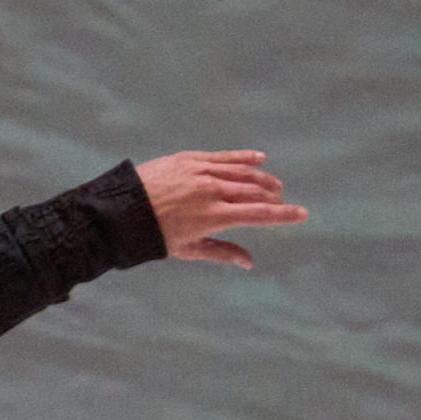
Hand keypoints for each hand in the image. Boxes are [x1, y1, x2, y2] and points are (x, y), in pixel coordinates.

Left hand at [137, 146, 305, 269]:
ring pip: (242, 173)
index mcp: (214, 216)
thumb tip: (250, 263)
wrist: (117, 211)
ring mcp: (201, 172)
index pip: (259, 214)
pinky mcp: (189, 159)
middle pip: (254, 192)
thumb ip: (222, 252)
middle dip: (272, 198)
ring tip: (274, 185)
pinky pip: (223, 157)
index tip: (302, 214)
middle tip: (280, 202)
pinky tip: (259, 158)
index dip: (284, 215)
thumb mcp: (187, 249)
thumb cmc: (152, 235)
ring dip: (262, 179)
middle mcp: (212, 191)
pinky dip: (243, 158)